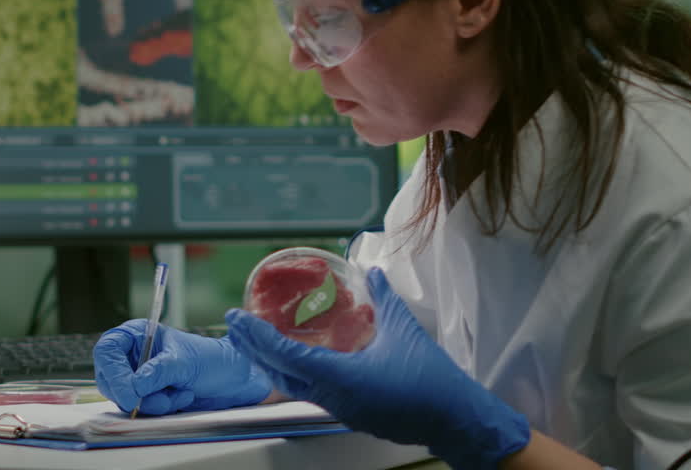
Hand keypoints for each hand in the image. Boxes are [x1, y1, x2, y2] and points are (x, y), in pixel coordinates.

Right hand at [93, 320, 270, 415]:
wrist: (233, 379)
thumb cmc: (211, 359)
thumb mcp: (185, 361)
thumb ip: (158, 371)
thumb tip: (135, 385)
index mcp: (139, 334)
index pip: (108, 350)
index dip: (114, 372)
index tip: (130, 393)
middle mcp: (134, 355)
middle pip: (110, 378)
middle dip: (135, 393)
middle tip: (159, 400)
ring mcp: (140, 377)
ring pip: (126, 397)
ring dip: (154, 402)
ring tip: (180, 393)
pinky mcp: (149, 396)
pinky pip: (142, 409)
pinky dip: (162, 407)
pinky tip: (182, 398)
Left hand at [225, 267, 528, 469]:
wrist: (455, 419)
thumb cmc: (432, 380)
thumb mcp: (405, 329)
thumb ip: (384, 298)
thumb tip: (373, 271)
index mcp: (340, 378)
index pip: (285, 357)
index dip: (258, 337)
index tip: (238, 320)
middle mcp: (333, 398)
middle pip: (279, 375)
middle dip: (254, 349)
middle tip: (235, 326)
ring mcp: (341, 409)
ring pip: (293, 387)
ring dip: (270, 363)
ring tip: (255, 342)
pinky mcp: (351, 413)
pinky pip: (310, 393)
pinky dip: (292, 374)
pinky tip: (293, 361)